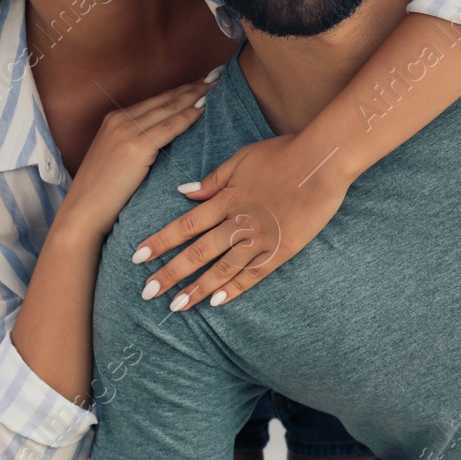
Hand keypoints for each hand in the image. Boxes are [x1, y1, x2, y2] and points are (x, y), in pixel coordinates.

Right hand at [54, 73, 221, 239]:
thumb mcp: (115, 157)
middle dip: (192, 87)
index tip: (200, 83)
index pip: (155, 100)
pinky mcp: (136, 146)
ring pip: (169, 108)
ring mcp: (127, 130)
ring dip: (195, 95)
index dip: (180, 90)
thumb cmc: (102, 192)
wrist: (83, 211)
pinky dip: (188, 116)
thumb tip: (161, 138)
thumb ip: (134, 142)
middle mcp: (119, 119)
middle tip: (215, 77)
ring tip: (215, 86)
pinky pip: (170, 127)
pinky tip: (203, 109)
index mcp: (113, 119)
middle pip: (164, 99)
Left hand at [129, 133, 351, 308]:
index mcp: (226, 199)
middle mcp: (238, 222)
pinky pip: (255, 273)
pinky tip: (218, 302)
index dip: (160, 242)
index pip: (185, 225)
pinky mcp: (282, 249)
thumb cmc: (283, 153)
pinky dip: (236, 288)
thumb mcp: (242, 158)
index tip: (137, 257)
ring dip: (198, 289)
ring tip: (177, 306)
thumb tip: (185, 193)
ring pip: (222, 269)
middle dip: (170, 274)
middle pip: (197, 252)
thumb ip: (213, 179)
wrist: (322, 161)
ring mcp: (260, 238)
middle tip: (147, 293)